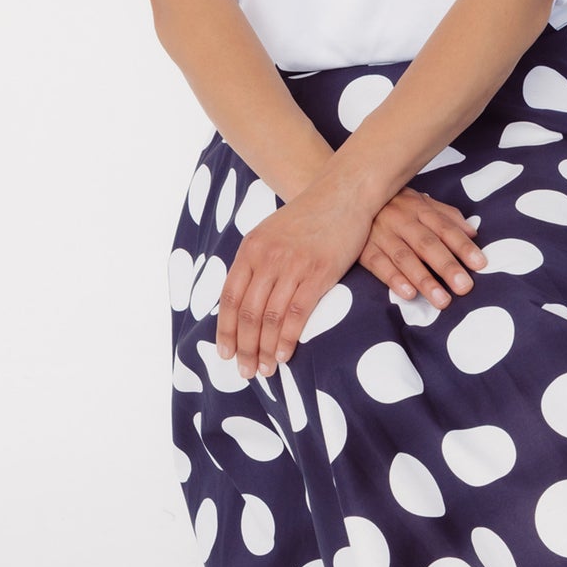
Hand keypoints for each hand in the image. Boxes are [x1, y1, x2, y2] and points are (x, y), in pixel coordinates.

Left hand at [215, 178, 375, 378]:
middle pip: (247, 313)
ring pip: (270, 318)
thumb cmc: (307, 218)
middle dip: (244, 347)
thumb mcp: (270, 233)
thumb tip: (243, 298)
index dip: (225, 329)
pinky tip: (285, 355)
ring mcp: (291, 266)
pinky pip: (297, 314)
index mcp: (250, 250)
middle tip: (245, 372)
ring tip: (264, 370)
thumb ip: (255, 262)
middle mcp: (266, 259)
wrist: (341, 195)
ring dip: (265, 349)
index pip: (229, 297)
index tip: (225, 353)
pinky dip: (288, 339)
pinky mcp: (317, 273)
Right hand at [357, 186, 487, 313]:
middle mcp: (401, 220)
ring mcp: (380, 234)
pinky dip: (393, 279)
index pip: (445, 229)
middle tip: (464, 286)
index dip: (463, 246)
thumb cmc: (392, 202)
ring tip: (442, 300)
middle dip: (447, 266)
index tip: (480, 264)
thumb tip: (474, 232)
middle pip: (427, 244)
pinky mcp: (363, 249)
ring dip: (424, 279)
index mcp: (418, 208)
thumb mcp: (420, 202)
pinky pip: (379, 264)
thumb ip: (447, 216)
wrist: (347, 194)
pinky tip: (408, 294)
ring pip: (405, 258)